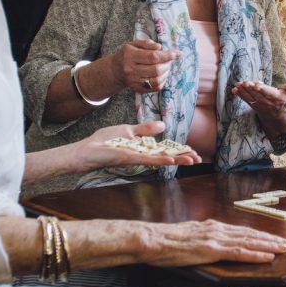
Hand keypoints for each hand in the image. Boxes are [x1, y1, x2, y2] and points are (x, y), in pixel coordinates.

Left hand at [73, 121, 201, 168]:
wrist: (86, 150)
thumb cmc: (104, 141)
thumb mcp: (128, 130)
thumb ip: (145, 129)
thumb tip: (163, 125)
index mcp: (143, 147)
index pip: (165, 149)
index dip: (179, 150)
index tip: (193, 152)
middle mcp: (143, 154)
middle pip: (167, 155)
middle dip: (183, 157)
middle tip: (198, 159)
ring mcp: (137, 158)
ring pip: (161, 159)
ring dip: (177, 160)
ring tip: (192, 161)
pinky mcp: (130, 159)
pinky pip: (147, 160)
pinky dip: (159, 160)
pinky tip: (171, 161)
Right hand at [111, 39, 180, 92]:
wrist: (115, 70)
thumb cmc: (127, 55)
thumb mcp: (133, 44)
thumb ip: (147, 43)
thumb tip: (160, 47)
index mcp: (130, 56)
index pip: (152, 57)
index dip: (167, 55)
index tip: (177, 54)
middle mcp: (131, 69)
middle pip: (156, 70)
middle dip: (167, 64)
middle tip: (169, 60)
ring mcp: (134, 81)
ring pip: (157, 80)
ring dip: (166, 73)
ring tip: (166, 67)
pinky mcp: (137, 89)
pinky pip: (155, 87)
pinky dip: (163, 81)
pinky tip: (162, 74)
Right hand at [140, 219, 285, 265]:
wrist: (151, 239)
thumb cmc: (165, 240)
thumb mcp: (189, 236)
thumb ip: (203, 237)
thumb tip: (211, 242)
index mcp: (213, 226)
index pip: (242, 231)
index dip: (260, 235)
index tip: (273, 238)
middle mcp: (218, 229)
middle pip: (250, 234)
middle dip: (270, 239)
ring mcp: (216, 238)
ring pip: (249, 241)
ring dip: (269, 245)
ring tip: (284, 248)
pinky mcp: (211, 249)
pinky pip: (238, 252)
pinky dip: (255, 254)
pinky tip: (267, 256)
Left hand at [232, 79, 285, 116]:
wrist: (277, 114)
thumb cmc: (284, 100)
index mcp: (277, 98)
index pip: (269, 93)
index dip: (263, 89)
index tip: (257, 85)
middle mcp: (268, 102)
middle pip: (258, 95)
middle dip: (250, 89)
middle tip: (244, 82)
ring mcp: (259, 105)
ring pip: (251, 97)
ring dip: (243, 91)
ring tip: (238, 85)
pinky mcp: (253, 105)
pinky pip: (246, 100)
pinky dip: (240, 95)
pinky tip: (234, 90)